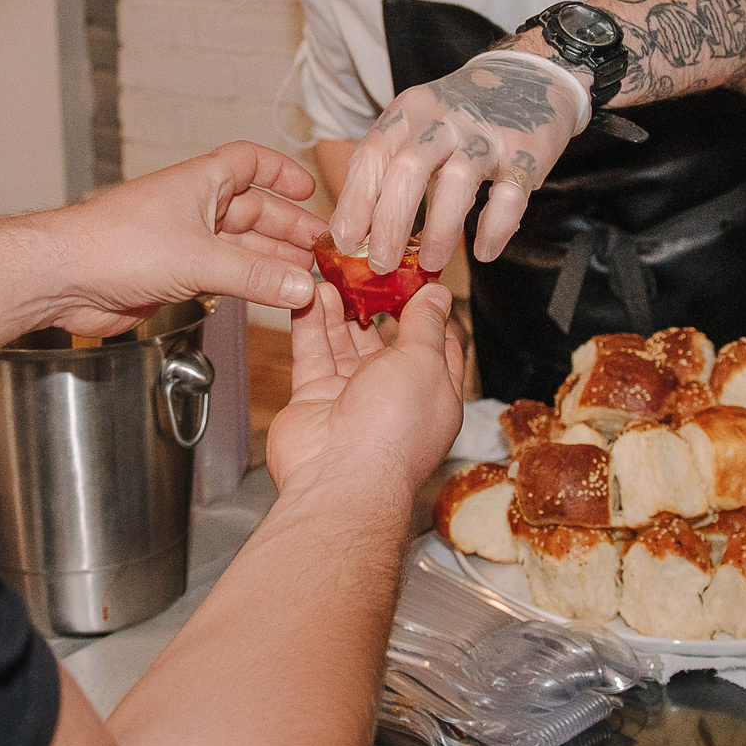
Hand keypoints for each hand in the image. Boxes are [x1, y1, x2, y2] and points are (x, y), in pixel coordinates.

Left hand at [35, 142, 322, 337]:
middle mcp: (193, 208)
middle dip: (289, 229)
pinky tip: (270, 297)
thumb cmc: (115, 245)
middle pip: (253, 211)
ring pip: (240, 248)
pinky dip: (248, 286)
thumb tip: (301, 286)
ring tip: (307, 278)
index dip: (281, 172)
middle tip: (323, 249)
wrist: (63, 278)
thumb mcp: (199, 259)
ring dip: (272, 262)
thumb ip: (255, 276)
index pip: (249, 162)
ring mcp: (183, 242)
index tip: (309, 190)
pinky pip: (223, 277)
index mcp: (200, 182)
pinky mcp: (172, 275)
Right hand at [268, 283, 463, 496]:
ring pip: (346, 343)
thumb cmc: (395, 429)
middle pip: (386, 340)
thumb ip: (426, 325)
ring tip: (331, 274)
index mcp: (434, 394)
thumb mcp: (424, 361)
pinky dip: (310, 325)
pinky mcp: (315, 400)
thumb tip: (437, 295)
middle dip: (375, 303)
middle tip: (364, 268)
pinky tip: (308, 296)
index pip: (436, 344)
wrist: (339, 477)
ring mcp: (353, 400)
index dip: (427, 309)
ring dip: (339, 309)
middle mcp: (395, 398)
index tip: (414, 276)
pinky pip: (313, 354)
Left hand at [327, 52, 581, 273]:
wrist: (530, 76)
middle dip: (389, 224)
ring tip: (431, 262)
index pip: (371, 155)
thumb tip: (360, 230)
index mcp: (408, 112)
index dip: (354, 201)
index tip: (345, 241)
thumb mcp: (418, 122)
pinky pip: (509, 197)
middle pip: (406, 172)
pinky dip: (494, 229)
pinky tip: (484, 252)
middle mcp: (443, 120)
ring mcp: (486, 135)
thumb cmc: (462, 114)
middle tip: (380, 264)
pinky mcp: (526, 153)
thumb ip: (392, 165)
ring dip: (439, 231)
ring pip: (455, 184)